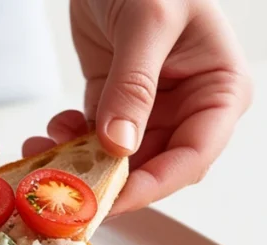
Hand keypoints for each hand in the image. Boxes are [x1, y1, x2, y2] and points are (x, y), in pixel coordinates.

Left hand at [23, 0, 252, 215]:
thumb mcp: (149, 22)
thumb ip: (133, 85)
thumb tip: (118, 145)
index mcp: (220, 89)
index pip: (193, 155)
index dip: (154, 185)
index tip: (113, 199)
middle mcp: (190, 105)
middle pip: (154, 166)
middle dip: (110, 181)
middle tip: (68, 194)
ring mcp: (151, 107)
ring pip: (118, 159)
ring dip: (82, 166)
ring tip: (45, 164)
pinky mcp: (114, 100)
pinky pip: (92, 138)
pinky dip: (69, 144)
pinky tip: (48, 136)